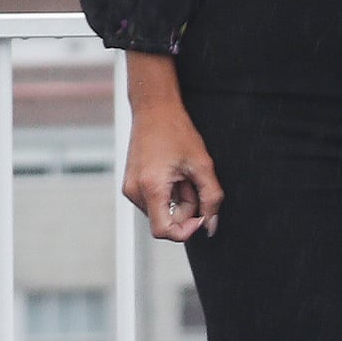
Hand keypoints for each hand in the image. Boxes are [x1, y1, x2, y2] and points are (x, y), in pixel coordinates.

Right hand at [121, 52, 219, 241]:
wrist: (154, 109)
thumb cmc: (176, 132)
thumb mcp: (203, 165)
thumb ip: (212, 199)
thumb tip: (211, 225)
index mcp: (151, 188)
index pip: (164, 231)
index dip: (186, 230)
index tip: (200, 216)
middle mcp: (134, 191)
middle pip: (165, 220)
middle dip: (184, 207)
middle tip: (192, 181)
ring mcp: (130, 188)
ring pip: (160, 211)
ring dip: (176, 200)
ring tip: (180, 174)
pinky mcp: (130, 184)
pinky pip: (153, 201)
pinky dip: (167, 193)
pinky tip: (171, 173)